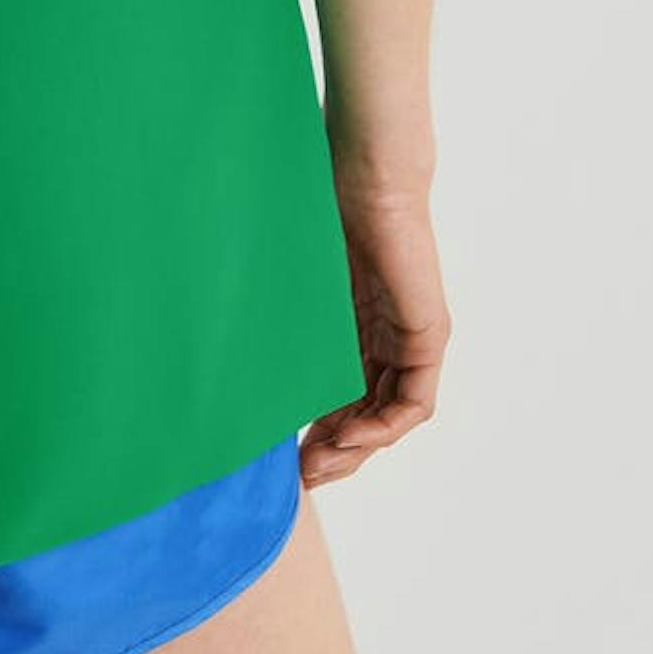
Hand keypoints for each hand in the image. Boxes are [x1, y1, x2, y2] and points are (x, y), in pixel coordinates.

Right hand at [298, 177, 450, 490]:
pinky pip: (414, 401)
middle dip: (335, 452)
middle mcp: (385, 338)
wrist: (362, 176)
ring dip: (358, 448)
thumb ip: (282, 329)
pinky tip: (350, 435)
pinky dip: (384, 426)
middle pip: (366, 416)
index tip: (285, 459)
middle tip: (300, 477)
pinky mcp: (428, 334)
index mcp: (354, 327)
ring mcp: (410, 338)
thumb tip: (223, 365)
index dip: (318, 433)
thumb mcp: (295, 290)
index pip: (342, 398)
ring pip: (389, 416)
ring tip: (320, 465)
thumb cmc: (320, 213)